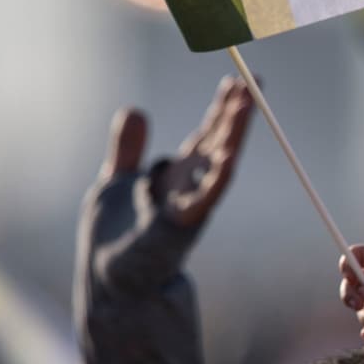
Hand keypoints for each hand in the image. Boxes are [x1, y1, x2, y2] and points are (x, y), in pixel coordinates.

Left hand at [102, 76, 251, 227]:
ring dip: (235, 134)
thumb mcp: (116, 182)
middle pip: (220, 141)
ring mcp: (190, 204)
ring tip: (247, 104)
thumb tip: (134, 110)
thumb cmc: (116, 240)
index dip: (221, 108)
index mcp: (178, 176)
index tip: (235, 80)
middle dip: (238, 112)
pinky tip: (229, 156)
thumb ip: (127, 148)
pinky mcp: (181, 225)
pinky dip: (218, 178)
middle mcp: (190, 186)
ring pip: (220, 163)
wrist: (109, 283)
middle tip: (254, 80)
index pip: (207, 134)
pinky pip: (205, 199)